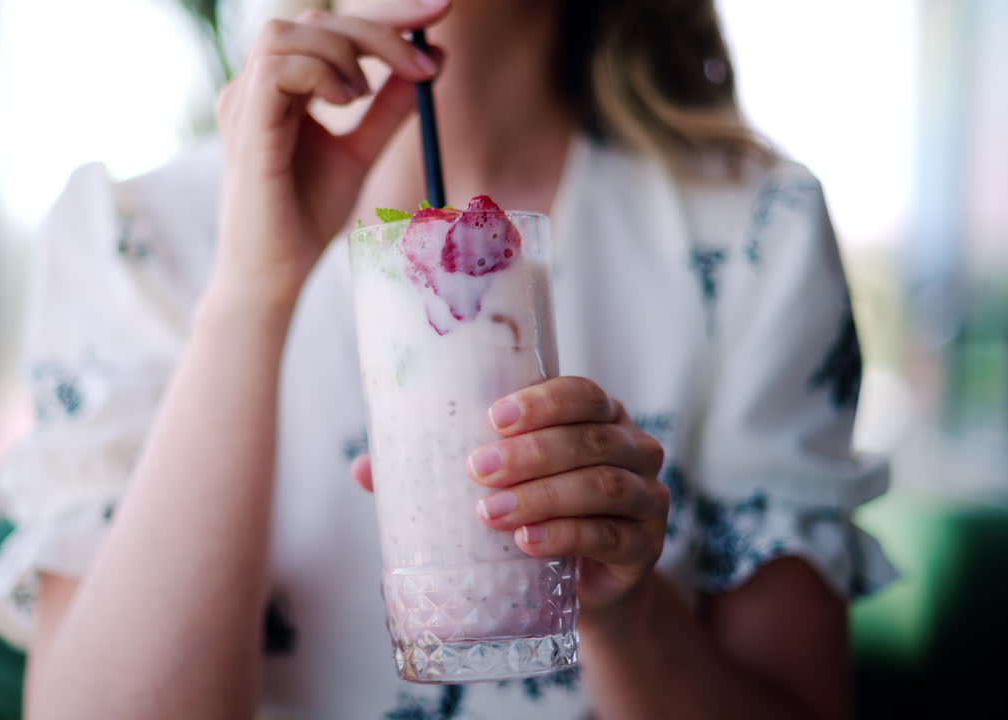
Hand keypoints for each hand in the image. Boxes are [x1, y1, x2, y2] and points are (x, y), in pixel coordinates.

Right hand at [213, 0, 448, 304]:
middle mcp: (257, 86)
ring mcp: (245, 102)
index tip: (441, 11)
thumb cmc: (307, 217)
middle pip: (316, 18)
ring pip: (288, 31)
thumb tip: (435, 60)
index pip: (333, 25)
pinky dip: (320, 73)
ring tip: (364, 98)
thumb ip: (390, 108)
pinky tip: (344, 105)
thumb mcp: (361, 151)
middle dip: (380, 26)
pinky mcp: (245, 128)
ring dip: (344, 52)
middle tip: (425, 59)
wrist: (276, 275)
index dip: (388, 13)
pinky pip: (277, 68)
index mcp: (282, 86)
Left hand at [352, 377, 668, 614]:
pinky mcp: (645, 545)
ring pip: (603, 485)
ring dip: (544, 496)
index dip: (543, 401)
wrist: (582, 588)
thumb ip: (436, 471)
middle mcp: (631, 448)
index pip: (583, 393)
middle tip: (477, 470)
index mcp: (597, 417)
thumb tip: (361, 466)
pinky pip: (612, 535)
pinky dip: (568, 536)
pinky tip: (528, 543)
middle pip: (590, 438)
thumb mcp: (496, 486)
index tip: (492, 418)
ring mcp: (646, 497)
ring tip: (492, 513)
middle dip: (532, 453)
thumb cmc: (533, 517)